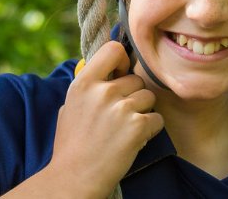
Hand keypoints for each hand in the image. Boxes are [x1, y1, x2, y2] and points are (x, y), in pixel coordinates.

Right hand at [50, 41, 164, 192]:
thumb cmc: (72, 144)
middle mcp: (103, 92)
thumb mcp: (70, 106)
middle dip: (133, 96)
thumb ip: (90, 86)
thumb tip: (110, 69)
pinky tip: (133, 140)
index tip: (121, 72)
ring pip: (149, 98)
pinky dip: (150, 130)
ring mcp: (122, 108)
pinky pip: (157, 119)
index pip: (113, 50)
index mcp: (83, 84)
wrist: (75, 177)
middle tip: (119, 117)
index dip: (122, 59)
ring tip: (124, 130)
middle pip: (137, 79)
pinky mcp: (138, 126)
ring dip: (143, 112)